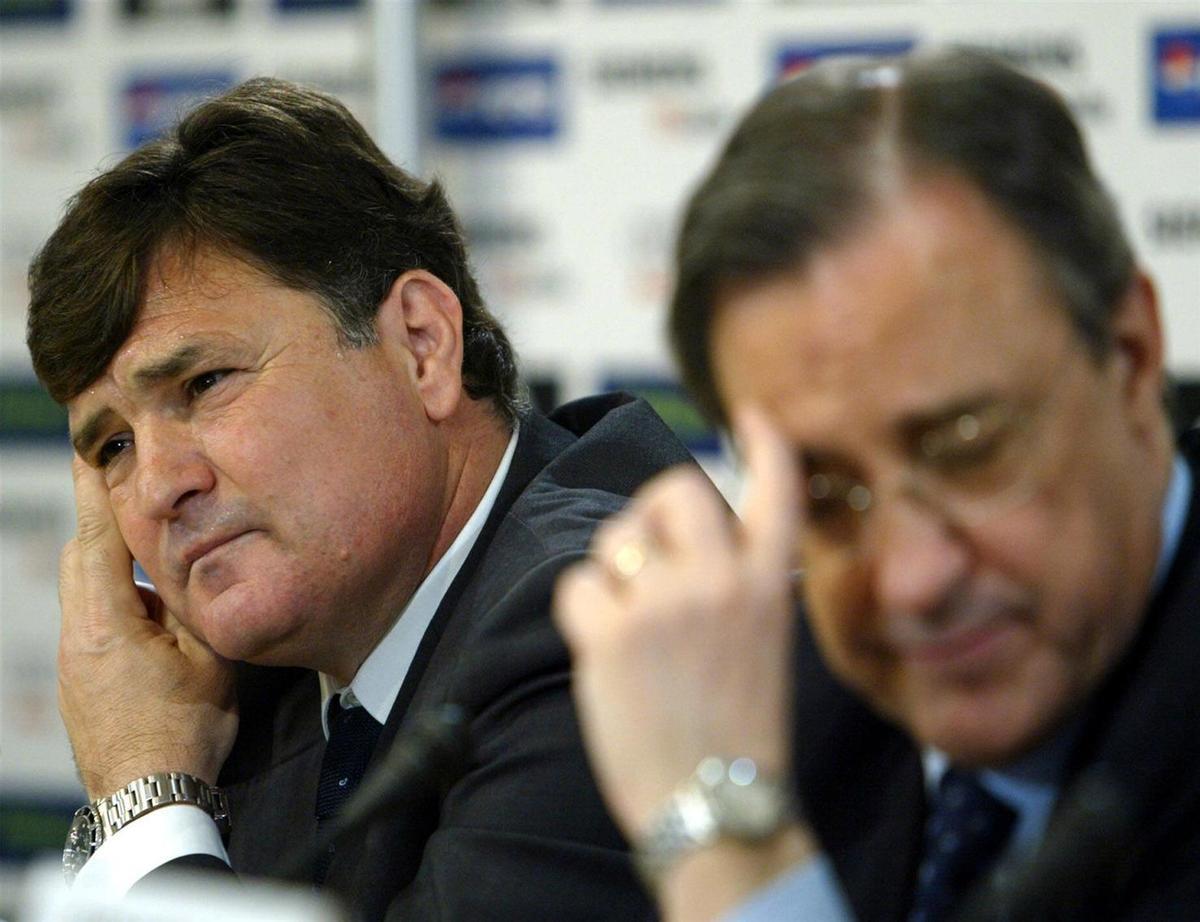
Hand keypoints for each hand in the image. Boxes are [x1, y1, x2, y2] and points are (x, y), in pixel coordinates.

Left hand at [58, 457, 237, 799]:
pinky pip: (96, 623)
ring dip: (115, 566)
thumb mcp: (208, 658)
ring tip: (154, 557)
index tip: (90, 451)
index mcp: (106, 625)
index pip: (96, 540)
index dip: (96, 492)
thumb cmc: (182, 730)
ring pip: (88, 593)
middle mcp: (78, 639)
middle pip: (81, 561)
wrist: (146, 799)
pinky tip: (156, 618)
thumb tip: (191, 564)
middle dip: (102, 521)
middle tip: (124, 488)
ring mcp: (74, 664)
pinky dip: (118, 601)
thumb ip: (194, 604)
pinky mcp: (82, 683)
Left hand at [554, 407, 815, 912]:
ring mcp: (667, 602)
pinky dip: (582, 612)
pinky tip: (604, 651)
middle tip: (647, 556)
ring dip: (613, 568)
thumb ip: (733, 587)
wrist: (718, 806)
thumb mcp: (760, 646)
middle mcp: (722, 580)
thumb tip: (676, 544)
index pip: (777, 493)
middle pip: (674, 489)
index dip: (766, 446)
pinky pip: (577, 584)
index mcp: (769, 587)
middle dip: (651, 511)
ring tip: (630, 622)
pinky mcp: (614, 633)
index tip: (753, 416)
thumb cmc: (737, 734)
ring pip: (616, 535)